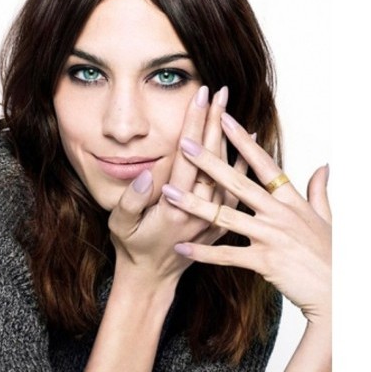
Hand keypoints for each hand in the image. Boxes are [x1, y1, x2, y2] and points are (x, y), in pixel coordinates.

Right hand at [107, 87, 247, 285]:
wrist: (152, 278)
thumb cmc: (132, 247)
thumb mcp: (120, 226)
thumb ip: (131, 201)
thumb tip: (146, 175)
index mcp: (175, 207)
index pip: (188, 157)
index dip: (193, 125)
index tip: (200, 98)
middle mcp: (200, 210)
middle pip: (212, 158)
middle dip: (215, 122)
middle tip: (221, 92)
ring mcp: (214, 216)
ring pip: (228, 172)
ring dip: (230, 139)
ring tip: (232, 109)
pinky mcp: (221, 222)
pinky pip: (237, 190)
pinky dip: (244, 165)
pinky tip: (250, 144)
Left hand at [162, 112, 330, 323]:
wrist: (338, 291)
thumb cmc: (330, 255)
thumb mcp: (326, 218)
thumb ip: (318, 191)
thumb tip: (323, 166)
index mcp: (291, 200)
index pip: (264, 164)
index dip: (244, 141)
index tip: (224, 119)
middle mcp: (279, 213)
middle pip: (238, 182)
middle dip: (209, 162)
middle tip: (184, 143)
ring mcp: (271, 236)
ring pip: (225, 215)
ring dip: (194, 204)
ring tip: (168, 192)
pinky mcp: (264, 261)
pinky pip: (227, 255)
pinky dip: (203, 252)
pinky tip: (181, 246)